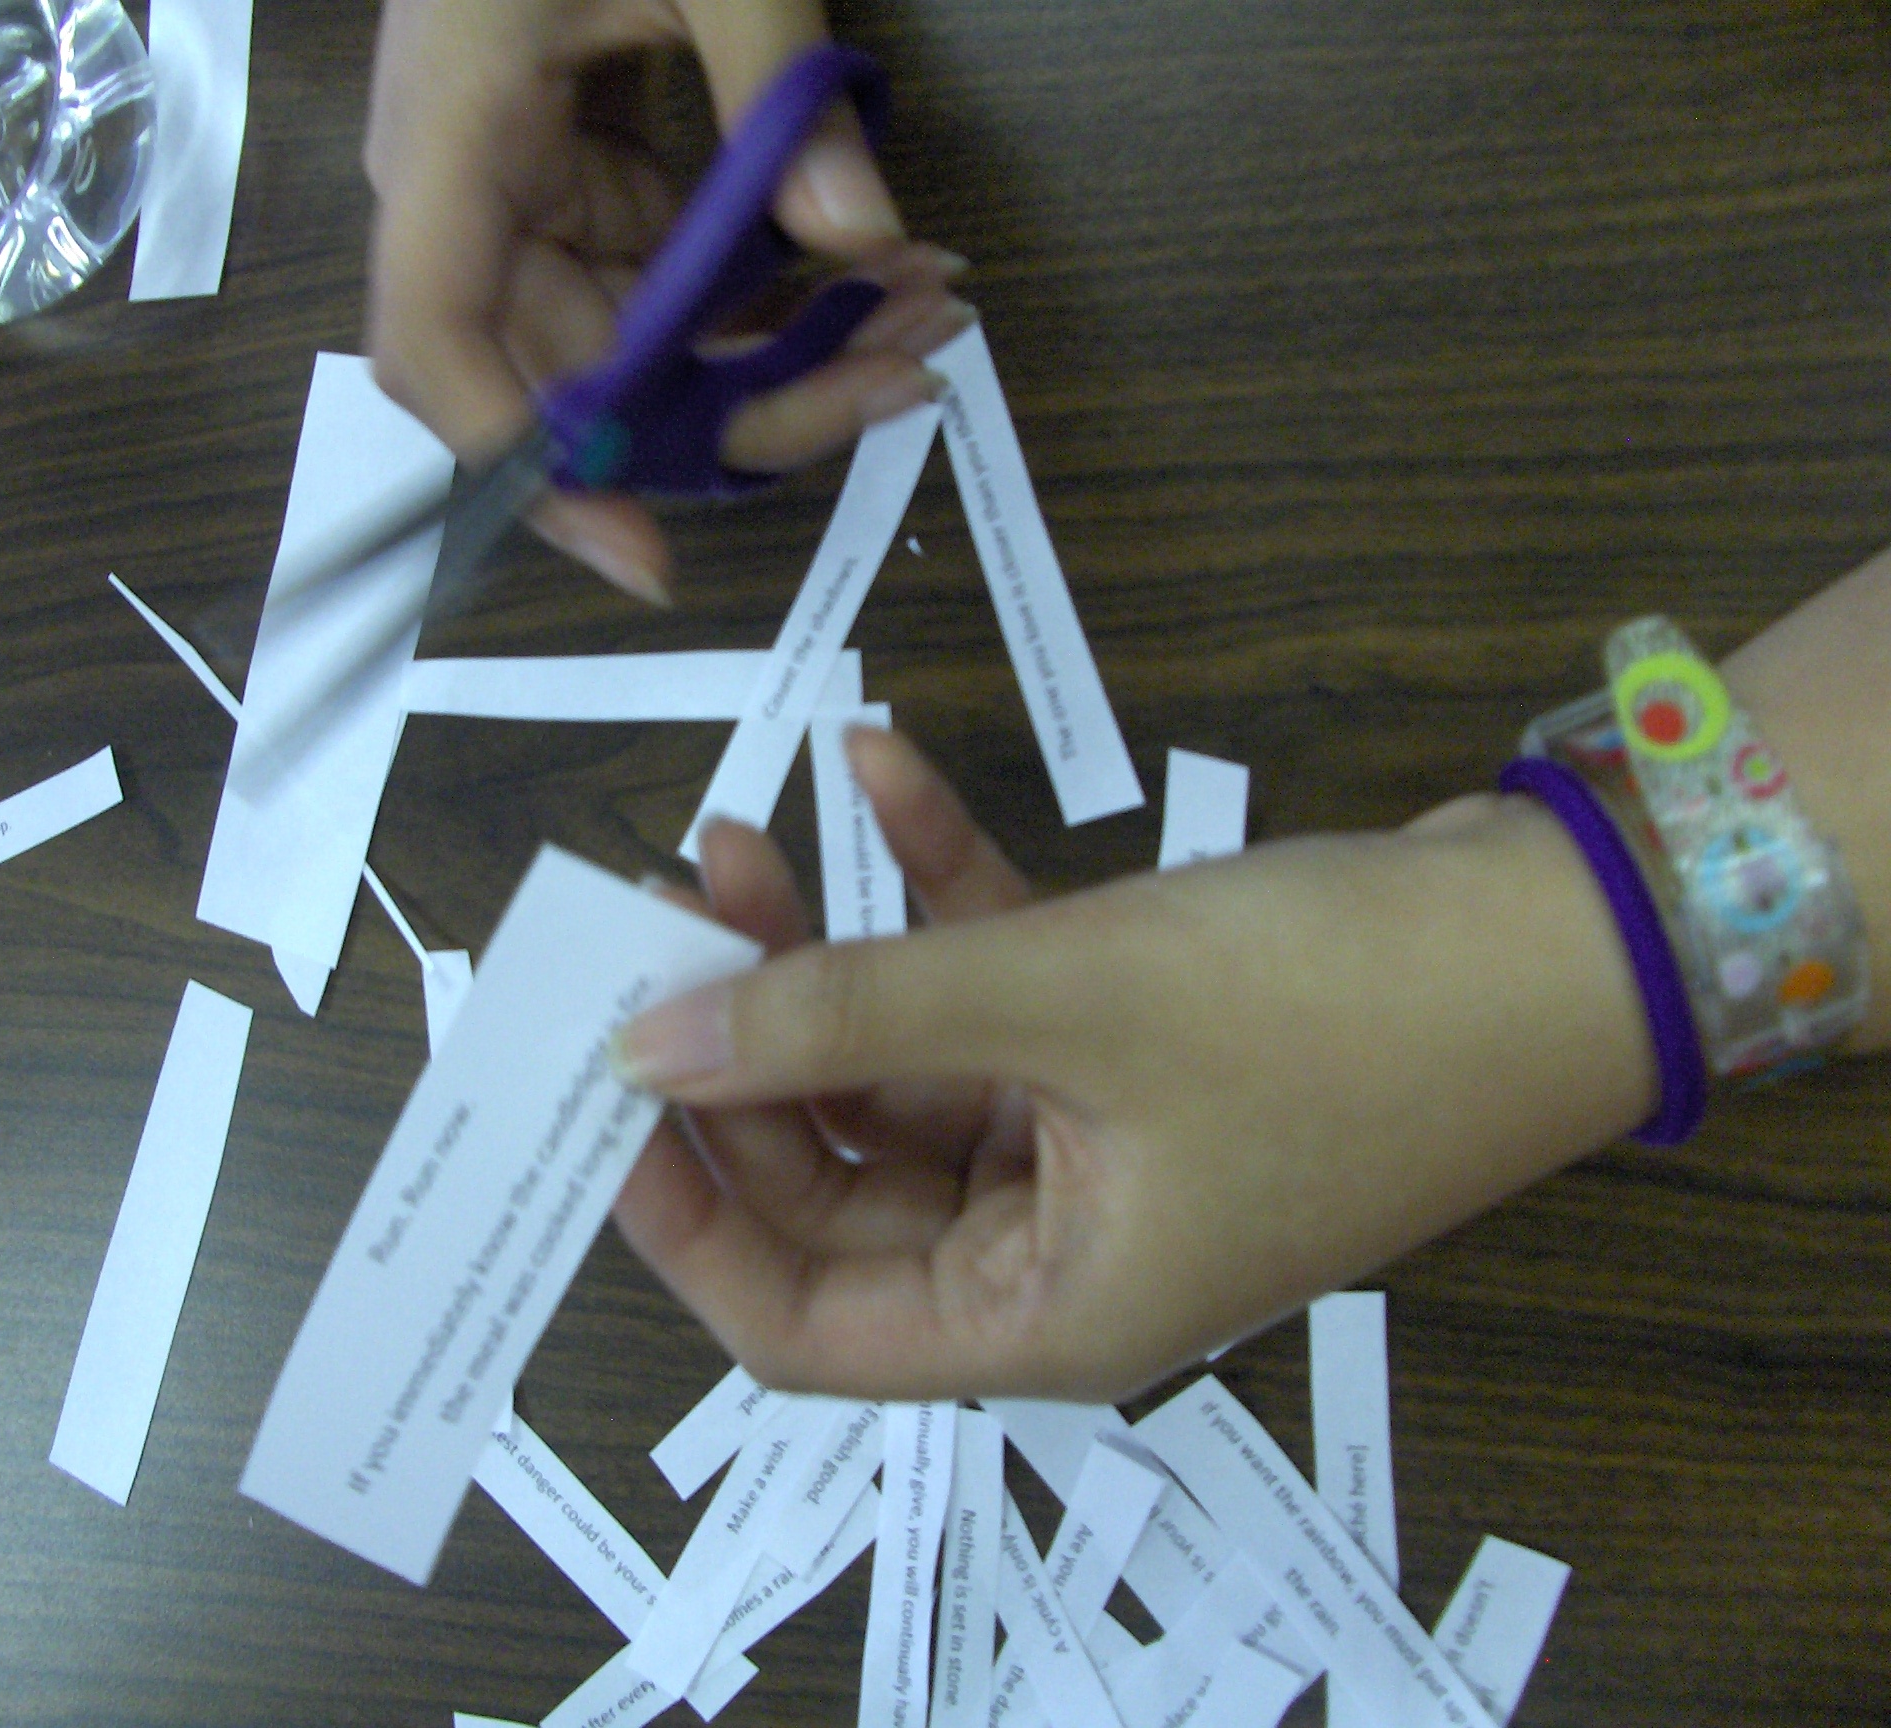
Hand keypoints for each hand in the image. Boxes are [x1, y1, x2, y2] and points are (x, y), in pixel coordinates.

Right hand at [363, 0, 972, 603]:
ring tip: (927, 313)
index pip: (440, 352)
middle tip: (898, 378)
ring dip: (784, 342)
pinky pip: (675, 265)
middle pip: (577, 369)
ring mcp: (530, 174)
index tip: (647, 553)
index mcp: (447, 133)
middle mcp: (471, 183)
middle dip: (742, 401)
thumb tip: (862, 240)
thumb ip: (776, 86)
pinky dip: (775, 274)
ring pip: (644, 332)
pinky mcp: (589, 158)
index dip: (530, 471)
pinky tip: (886, 261)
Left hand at [611, 728, 1657, 1401]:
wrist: (1567, 932)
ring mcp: (1094, 1140)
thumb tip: (646, 1052)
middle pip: (832, 1172)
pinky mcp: (1132, 1041)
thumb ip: (841, 1017)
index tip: (599, 1092)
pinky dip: (939, 884)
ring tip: (733, 830)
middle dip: (740, 1046)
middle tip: (653, 925)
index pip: (797, 1320)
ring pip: (901, 1059)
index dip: (683, 1219)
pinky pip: (993, 979)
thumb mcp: (1062, 1002)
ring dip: (821, 949)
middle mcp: (1052, 1246)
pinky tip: (878, 760)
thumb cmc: (1327, 1007)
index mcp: (1036, 1311)